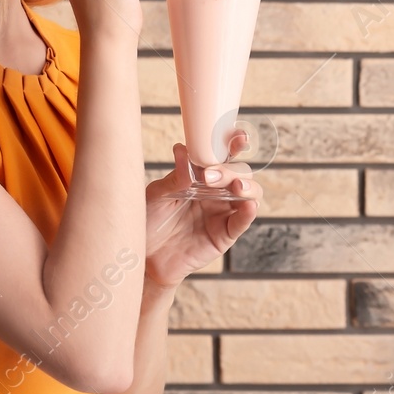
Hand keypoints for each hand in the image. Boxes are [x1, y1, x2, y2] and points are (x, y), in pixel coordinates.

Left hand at [143, 132, 258, 289]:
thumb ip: (175, 177)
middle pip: (239, 172)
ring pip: (250, 193)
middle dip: (230, 170)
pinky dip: (249, 213)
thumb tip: (183, 149)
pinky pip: (242, 222)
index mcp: (201, 176)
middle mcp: (216, 191)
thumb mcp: (156, 195)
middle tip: (210, 175)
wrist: (142, 256)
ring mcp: (222, 212)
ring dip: (247, 186)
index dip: (234, 144)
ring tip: (236, 187)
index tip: (238, 136)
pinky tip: (248, 206)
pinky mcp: (225, 234)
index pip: (223, 155)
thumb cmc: (148, 221)